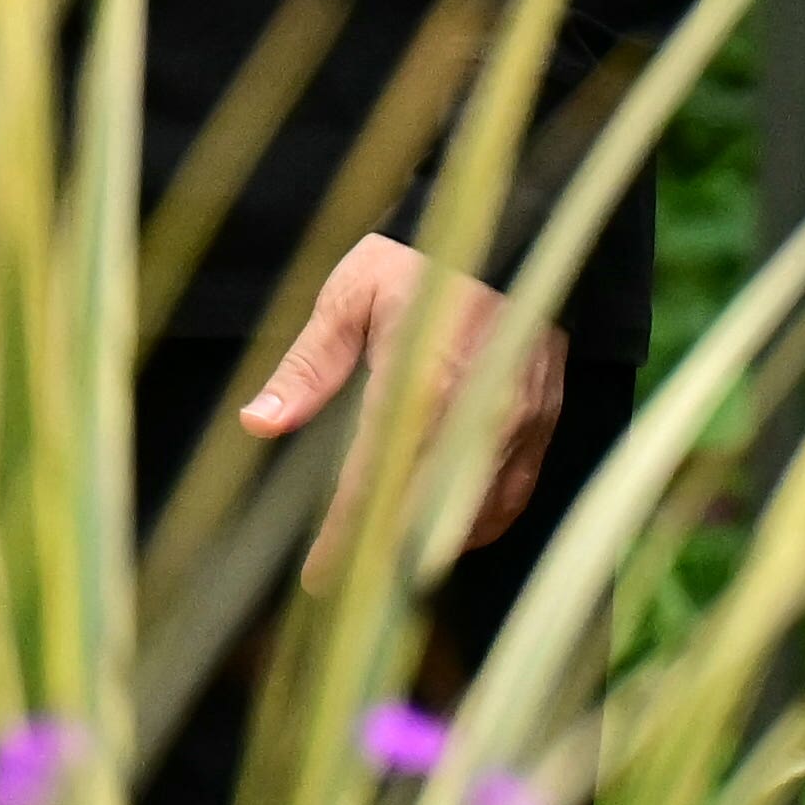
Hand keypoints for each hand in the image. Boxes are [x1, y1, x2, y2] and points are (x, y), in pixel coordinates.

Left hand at [235, 231, 563, 568]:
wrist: (514, 217)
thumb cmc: (418, 258)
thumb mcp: (350, 297)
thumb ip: (307, 367)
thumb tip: (258, 423)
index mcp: (422, 383)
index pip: (374, 485)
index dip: (345, 539)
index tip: (317, 579)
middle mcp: (477, 412)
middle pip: (427, 517)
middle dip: (386, 558)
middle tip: (349, 586)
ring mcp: (519, 420)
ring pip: (476, 516)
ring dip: (432, 548)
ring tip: (389, 566)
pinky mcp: (546, 417)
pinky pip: (514, 494)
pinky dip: (480, 523)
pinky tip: (447, 531)